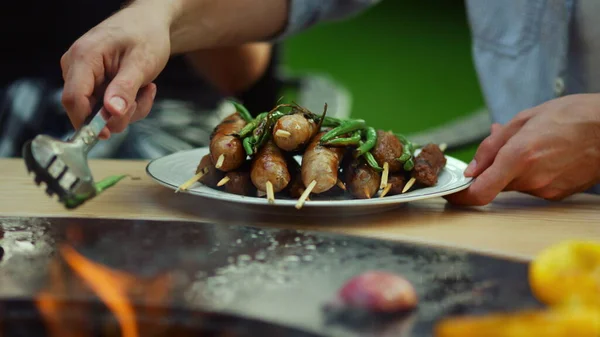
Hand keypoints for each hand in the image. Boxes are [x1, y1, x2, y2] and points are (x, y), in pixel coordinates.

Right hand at [60, 1, 174, 138]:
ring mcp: (84, 77)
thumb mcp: (141, 62)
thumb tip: (111, 112)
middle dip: (119, 114)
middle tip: (141, 97)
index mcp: (83, 58)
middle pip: (87, 111)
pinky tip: (140, 88)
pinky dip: (128, 105)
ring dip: (129, 109)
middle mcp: (76, 68)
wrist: (148, 24)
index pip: (73, 99)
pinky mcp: (93, 84)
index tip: (107, 134)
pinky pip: (108, 108)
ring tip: (144, 88)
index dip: (88, 122)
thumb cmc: (145, 35)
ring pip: (101, 113)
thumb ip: (125, 88)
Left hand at [445, 94, 599, 205]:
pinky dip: (531, 173)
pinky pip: (532, 187)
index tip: (451, 194)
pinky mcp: (558, 195)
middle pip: (496, 183)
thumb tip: (472, 170)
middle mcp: (531, 179)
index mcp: (519, 157)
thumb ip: (492, 146)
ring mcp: (546, 190)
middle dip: (493, 168)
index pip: (480, 191)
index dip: (460, 196)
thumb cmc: (572, 116)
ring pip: (514, 184)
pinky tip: (547, 154)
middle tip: (504, 147)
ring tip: (533, 144)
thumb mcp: (524, 119)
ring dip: (514, 168)